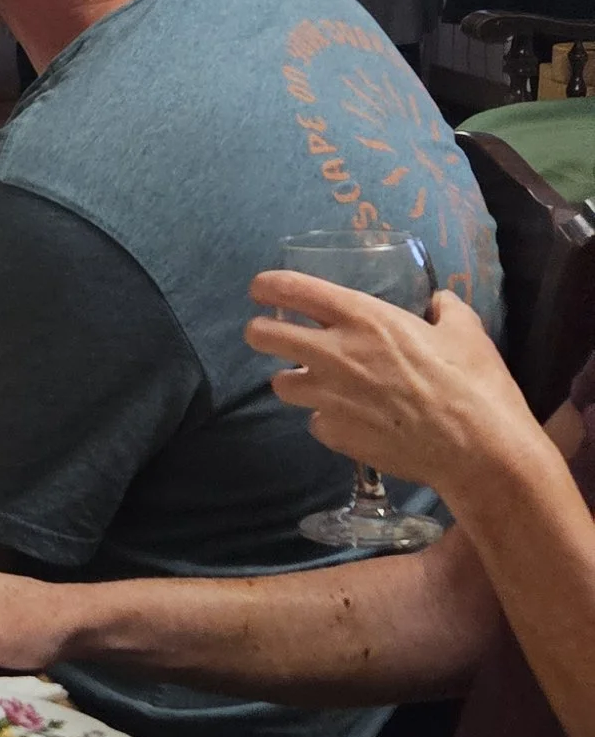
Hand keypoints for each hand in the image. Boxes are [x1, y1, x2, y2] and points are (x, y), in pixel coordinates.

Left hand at [243, 276, 532, 506]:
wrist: (477, 450)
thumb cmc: (474, 384)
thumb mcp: (466, 331)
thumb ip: (446, 310)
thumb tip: (439, 303)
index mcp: (363, 318)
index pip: (292, 289)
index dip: (267, 286)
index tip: (260, 290)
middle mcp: (334, 353)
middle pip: (262, 336)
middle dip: (260, 332)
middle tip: (270, 335)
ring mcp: (328, 397)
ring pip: (280, 384)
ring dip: (293, 380)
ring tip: (315, 383)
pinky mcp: (333, 435)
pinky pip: (315, 422)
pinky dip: (326, 420)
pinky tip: (351, 421)